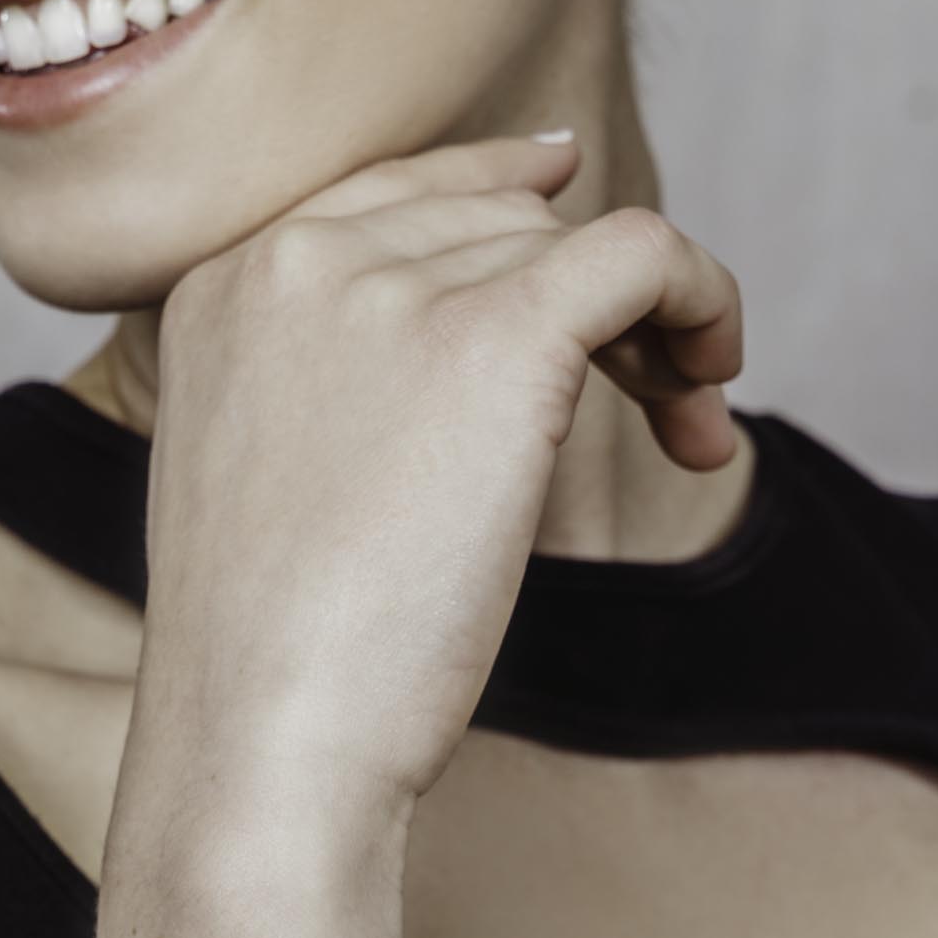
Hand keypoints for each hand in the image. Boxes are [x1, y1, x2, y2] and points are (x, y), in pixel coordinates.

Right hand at [137, 134, 742, 807]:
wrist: (263, 738)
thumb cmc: (267, 663)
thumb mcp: (268, 486)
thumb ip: (334, 396)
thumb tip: (463, 376)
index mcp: (222, 290)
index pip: (390, 199)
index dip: (497, 201)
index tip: (571, 230)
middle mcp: (293, 260)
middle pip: (493, 224)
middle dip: (584, 301)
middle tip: (653, 390)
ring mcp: (388, 290)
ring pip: (570, 248)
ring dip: (648, 328)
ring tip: (683, 428)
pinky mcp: (496, 338)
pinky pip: (642, 254)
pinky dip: (701, 295)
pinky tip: (714, 374)